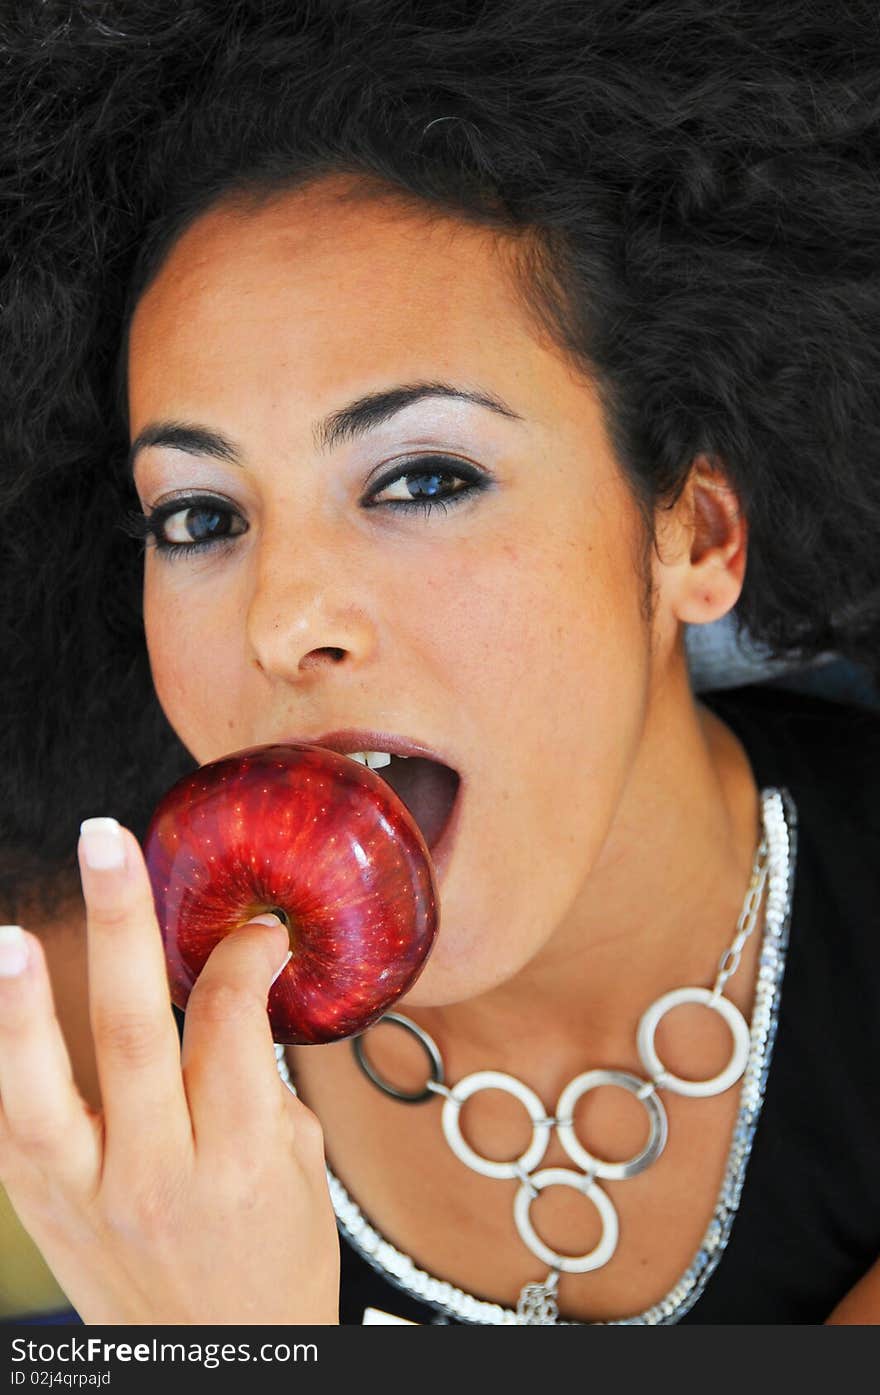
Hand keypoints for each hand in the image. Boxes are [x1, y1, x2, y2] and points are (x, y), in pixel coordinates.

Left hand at [0, 818, 339, 1323]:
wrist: (220, 1373)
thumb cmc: (273, 1271)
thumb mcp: (302, 1175)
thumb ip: (260, 1084)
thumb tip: (234, 996)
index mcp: (242, 1165)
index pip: (229, 1027)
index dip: (242, 956)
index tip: (256, 928)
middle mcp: (159, 1178)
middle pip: (132, 1036)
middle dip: (120, 928)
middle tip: (105, 840)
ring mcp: (89, 1198)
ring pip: (43, 1094)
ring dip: (23, 1008)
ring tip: (10, 935)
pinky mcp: (43, 1212)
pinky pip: (10, 1129)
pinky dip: (5, 1058)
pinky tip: (1, 997)